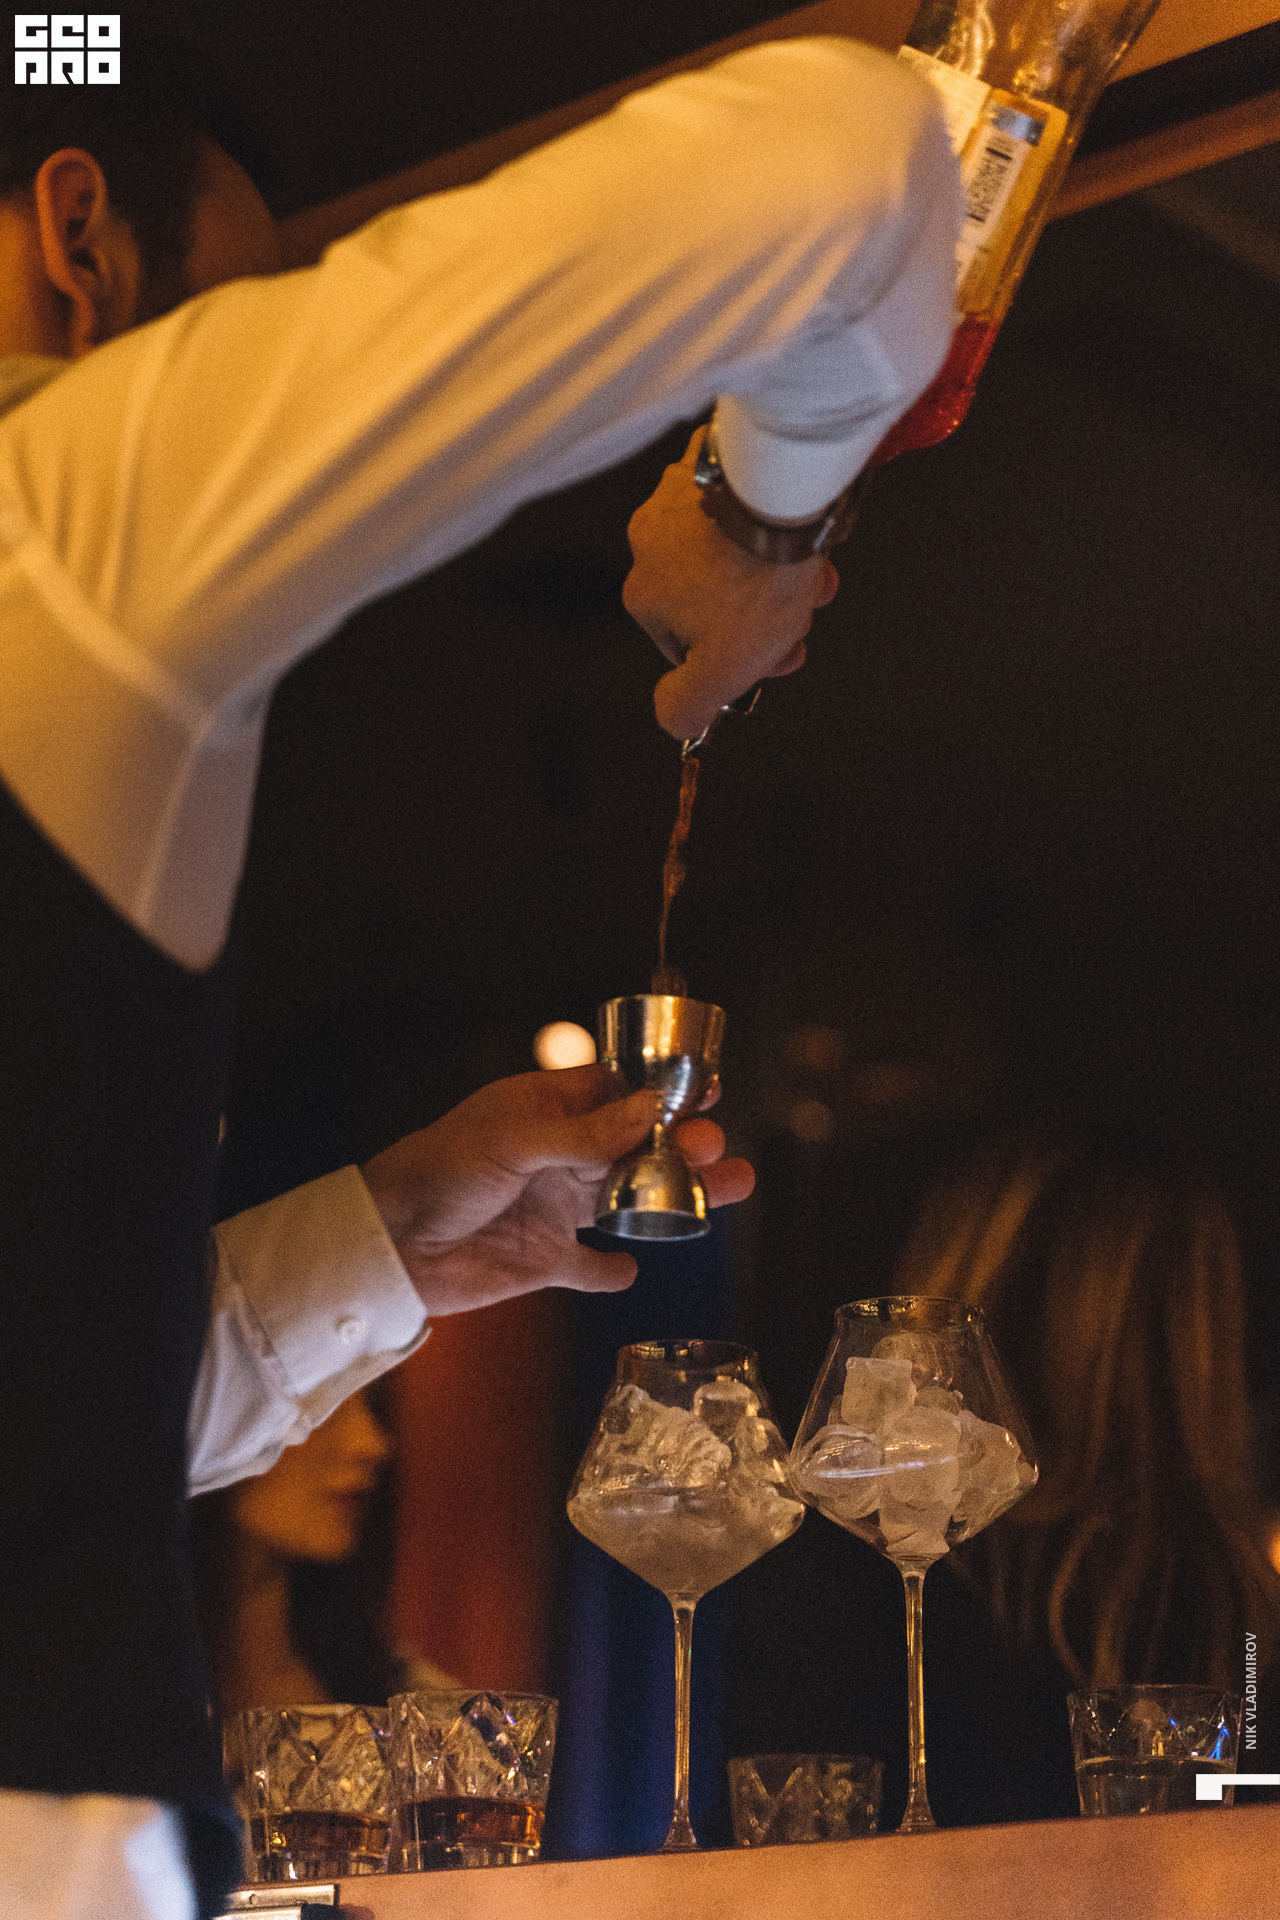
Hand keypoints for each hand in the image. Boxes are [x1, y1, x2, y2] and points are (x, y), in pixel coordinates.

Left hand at [359, 1064, 753, 1316]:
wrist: (387, 1245)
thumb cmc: (437, 1170)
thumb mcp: (512, 1142)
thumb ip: (585, 1134)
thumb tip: (651, 1109)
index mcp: (545, 1111)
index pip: (616, 1092)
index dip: (661, 1092)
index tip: (707, 1091)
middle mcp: (556, 1156)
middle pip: (636, 1147)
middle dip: (683, 1147)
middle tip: (717, 1151)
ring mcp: (552, 1207)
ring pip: (629, 1201)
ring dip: (675, 1200)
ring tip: (727, 1194)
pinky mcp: (542, 1260)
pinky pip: (587, 1266)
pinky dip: (609, 1270)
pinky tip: (628, 1268)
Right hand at [623, 428, 838, 742]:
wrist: (782, 491)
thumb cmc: (754, 581)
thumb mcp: (723, 668)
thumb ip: (687, 705)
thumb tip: (673, 721)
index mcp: (643, 595)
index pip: (689, 644)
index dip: (737, 658)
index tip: (778, 655)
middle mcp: (647, 541)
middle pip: (711, 597)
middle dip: (761, 616)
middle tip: (801, 614)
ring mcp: (676, 494)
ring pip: (728, 551)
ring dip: (771, 572)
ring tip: (811, 572)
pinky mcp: (711, 458)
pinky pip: (739, 504)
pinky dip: (767, 522)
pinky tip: (798, 532)